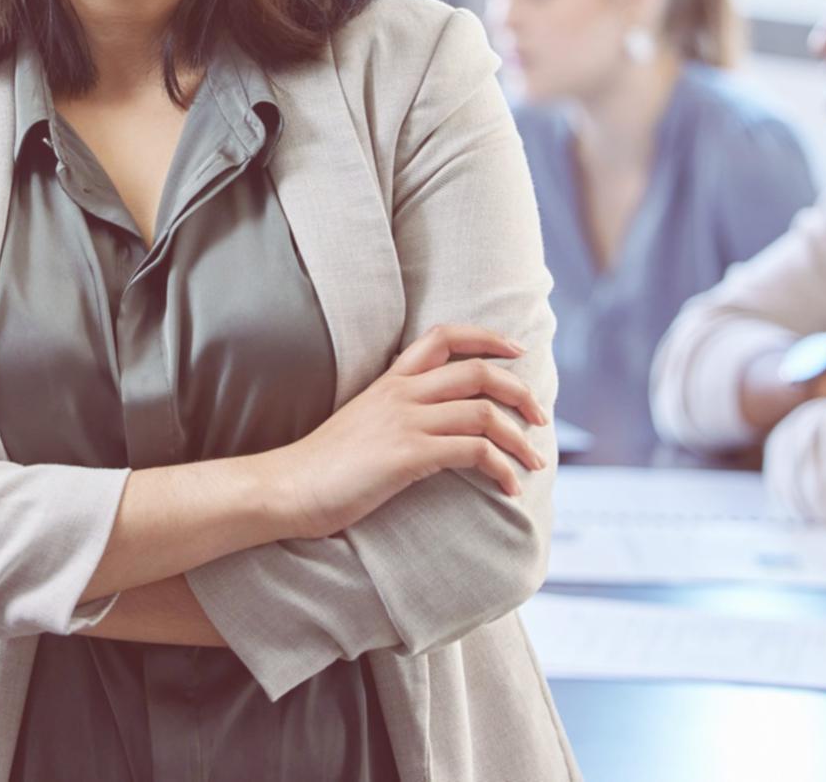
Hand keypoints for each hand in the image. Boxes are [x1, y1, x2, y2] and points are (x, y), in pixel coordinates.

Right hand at [267, 323, 548, 538]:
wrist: (284, 487)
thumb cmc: (321, 467)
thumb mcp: (361, 425)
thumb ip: (394, 415)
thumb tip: (430, 428)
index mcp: (389, 381)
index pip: (444, 337)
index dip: (487, 338)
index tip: (516, 352)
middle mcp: (401, 393)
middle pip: (477, 372)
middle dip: (519, 392)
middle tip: (541, 417)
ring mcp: (406, 421)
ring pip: (483, 413)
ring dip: (519, 438)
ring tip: (535, 462)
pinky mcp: (408, 455)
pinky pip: (473, 451)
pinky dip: (500, 468)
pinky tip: (508, 488)